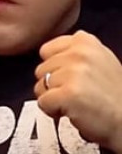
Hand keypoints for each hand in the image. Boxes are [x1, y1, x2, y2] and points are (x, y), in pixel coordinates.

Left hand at [35, 30, 121, 153]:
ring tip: (77, 102)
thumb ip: (75, 54)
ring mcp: (73, 72)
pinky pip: (42, 102)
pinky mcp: (67, 93)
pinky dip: (53, 111)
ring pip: (40, 86)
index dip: (55, 68)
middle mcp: (79, 53)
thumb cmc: (114, 97)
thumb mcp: (100, 61)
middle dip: (54, 85)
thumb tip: (51, 57)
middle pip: (41, 70)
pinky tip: (74, 111)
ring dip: (54, 98)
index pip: (46, 51)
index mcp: (85, 41)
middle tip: (77, 93)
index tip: (71, 78)